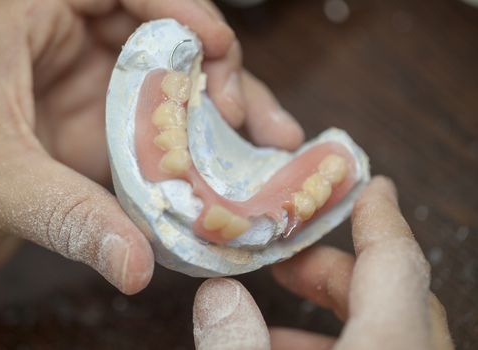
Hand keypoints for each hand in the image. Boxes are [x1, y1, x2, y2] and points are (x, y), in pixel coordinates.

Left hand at [0, 0, 302, 290]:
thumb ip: (68, 215)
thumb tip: (135, 263)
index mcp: (29, 25)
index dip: (172, 3)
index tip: (213, 43)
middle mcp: (72, 52)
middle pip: (161, 32)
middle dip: (213, 63)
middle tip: (238, 109)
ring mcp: (97, 94)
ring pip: (174, 79)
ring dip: (224, 104)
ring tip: (270, 138)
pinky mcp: (113, 135)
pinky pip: (168, 126)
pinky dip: (205, 143)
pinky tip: (237, 164)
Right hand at [193, 177, 452, 349]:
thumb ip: (237, 342)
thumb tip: (218, 294)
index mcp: (391, 347)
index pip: (396, 262)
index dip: (380, 217)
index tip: (371, 185)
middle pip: (392, 292)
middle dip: (334, 269)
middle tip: (286, 263)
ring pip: (390, 326)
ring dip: (334, 312)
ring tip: (273, 320)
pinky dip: (342, 343)